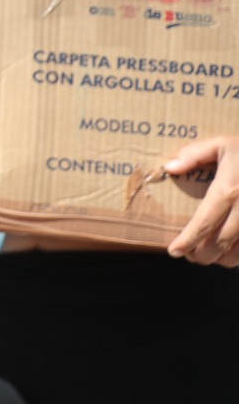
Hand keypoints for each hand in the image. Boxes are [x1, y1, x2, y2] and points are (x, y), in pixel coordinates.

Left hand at [165, 138, 238, 266]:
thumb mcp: (222, 144)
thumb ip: (194, 154)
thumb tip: (170, 168)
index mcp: (227, 191)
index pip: (202, 224)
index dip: (187, 241)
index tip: (175, 251)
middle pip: (219, 243)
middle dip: (202, 255)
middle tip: (190, 257)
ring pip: (238, 251)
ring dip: (221, 259)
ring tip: (207, 258)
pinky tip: (230, 254)